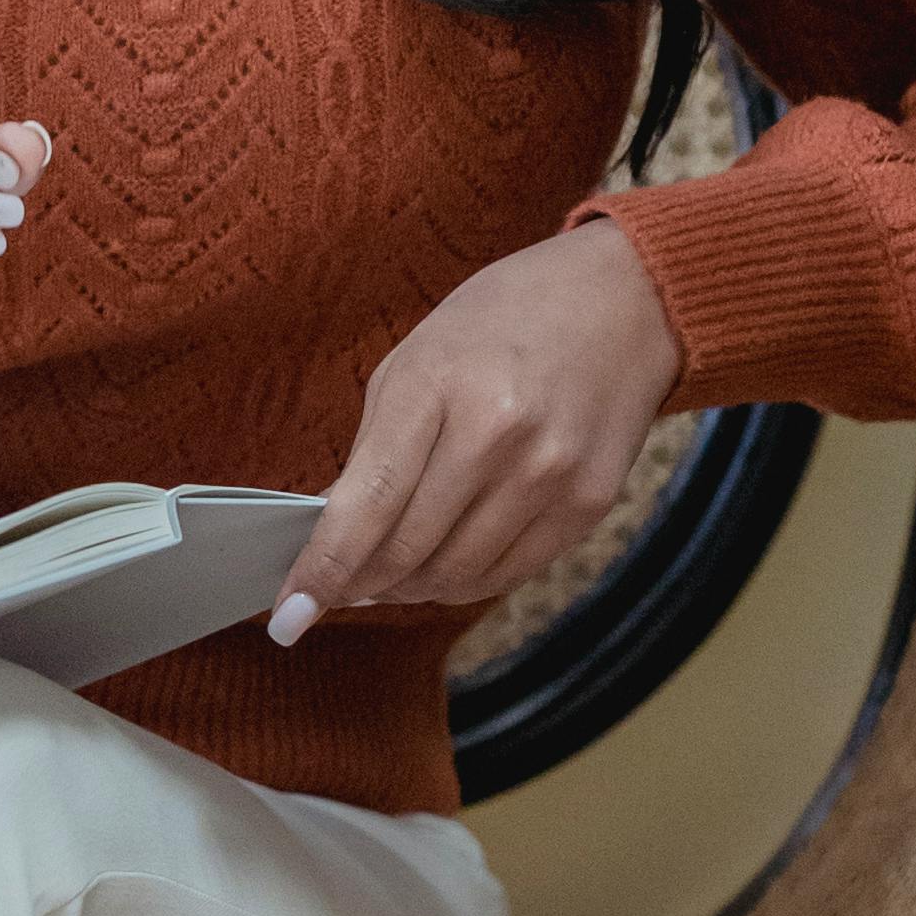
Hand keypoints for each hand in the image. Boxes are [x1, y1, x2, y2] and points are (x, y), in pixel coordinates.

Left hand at [270, 221, 683, 637]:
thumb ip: (374, 448)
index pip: (367, 504)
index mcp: (437, 386)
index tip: (290, 614)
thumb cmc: (504, 321)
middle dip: (361, 582)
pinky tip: (446, 567)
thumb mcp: (417, 358)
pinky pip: (510, 573)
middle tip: (337, 589)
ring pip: (457, 575)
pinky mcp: (589, 503)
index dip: (323, 569)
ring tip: (391, 576)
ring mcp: (549, 474)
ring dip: (412, 588)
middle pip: (408, 550)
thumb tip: (338, 533)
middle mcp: (497, 434)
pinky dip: (465, 581)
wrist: (625, 301)